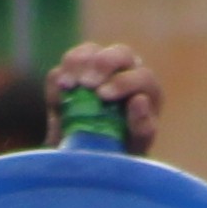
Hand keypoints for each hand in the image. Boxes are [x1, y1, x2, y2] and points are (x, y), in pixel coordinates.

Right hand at [47, 39, 161, 153]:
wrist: (92, 156)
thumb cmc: (123, 150)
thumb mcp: (136, 145)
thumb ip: (142, 126)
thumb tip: (139, 101)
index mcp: (146, 88)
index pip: (142, 76)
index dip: (123, 82)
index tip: (102, 96)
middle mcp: (125, 71)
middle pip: (119, 53)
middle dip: (102, 64)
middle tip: (87, 83)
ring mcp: (98, 68)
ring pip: (90, 51)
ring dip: (77, 63)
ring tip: (68, 84)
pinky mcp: (74, 73)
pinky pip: (66, 65)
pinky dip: (61, 75)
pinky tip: (60, 89)